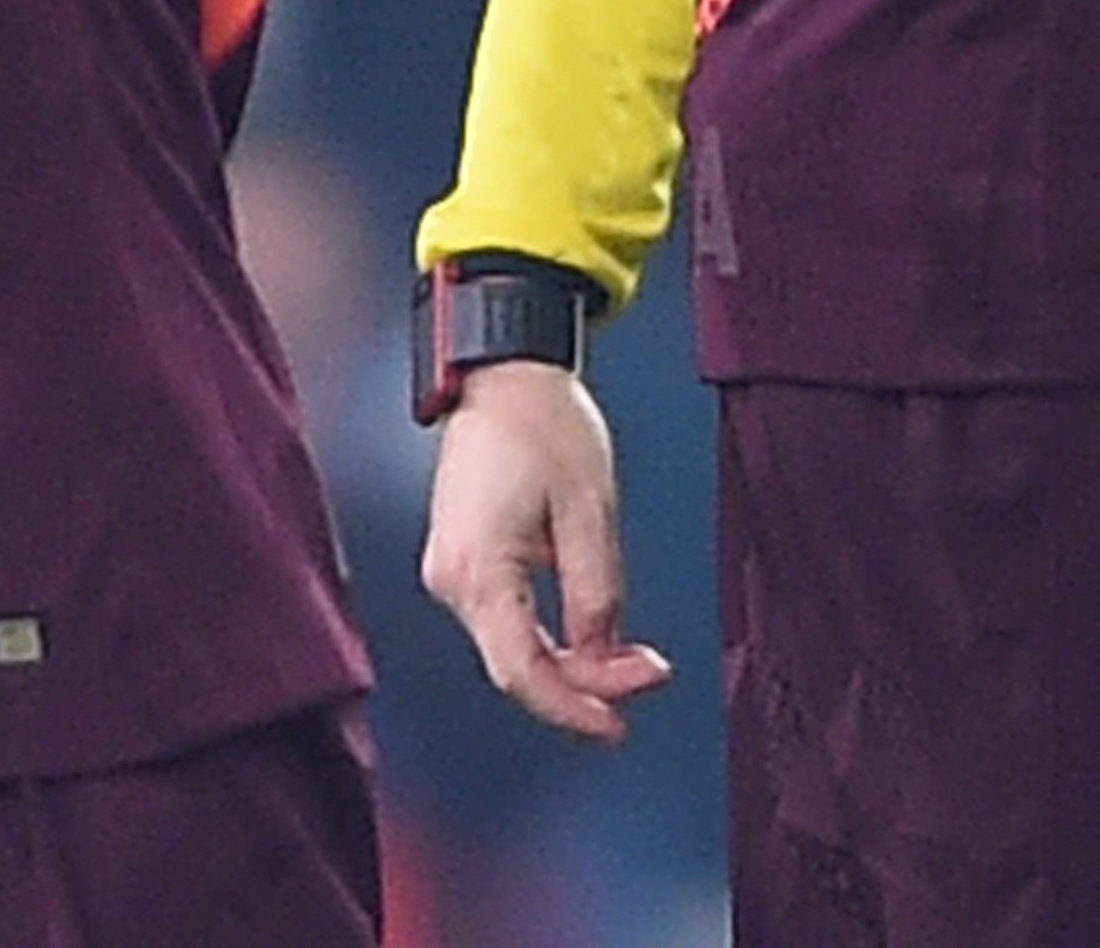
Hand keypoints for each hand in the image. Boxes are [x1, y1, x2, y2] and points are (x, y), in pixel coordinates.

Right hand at [416, 362, 675, 740]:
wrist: (502, 375)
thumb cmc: (541, 424)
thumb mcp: (590, 513)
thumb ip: (598, 595)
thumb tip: (604, 655)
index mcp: (479, 568)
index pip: (522, 671)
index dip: (573, 709)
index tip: (620, 725)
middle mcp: (451, 578)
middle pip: (516, 667)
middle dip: (585, 685)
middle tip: (648, 674)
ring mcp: (451, 570)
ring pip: (511, 649)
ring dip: (570, 664)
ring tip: (631, 659)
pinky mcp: (462, 561)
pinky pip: (504, 622)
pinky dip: (548, 639)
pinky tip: (589, 639)